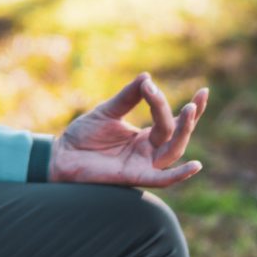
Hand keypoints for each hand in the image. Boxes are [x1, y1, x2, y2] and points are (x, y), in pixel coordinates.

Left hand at [49, 73, 207, 187]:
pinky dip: (179, 174)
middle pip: (177, 136)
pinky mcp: (134, 177)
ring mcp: (143, 165)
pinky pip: (162, 179)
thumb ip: (128, 97)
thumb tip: (147, 77)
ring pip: (173, 152)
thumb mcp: (107, 111)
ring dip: (183, 133)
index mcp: (145, 137)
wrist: (61, 155)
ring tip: (189, 110)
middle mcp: (148, 152)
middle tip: (195, 102)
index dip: (179, 106)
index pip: (169, 121)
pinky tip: (195, 165)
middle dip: (188, 120)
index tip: (183, 87)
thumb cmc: (83, 135)